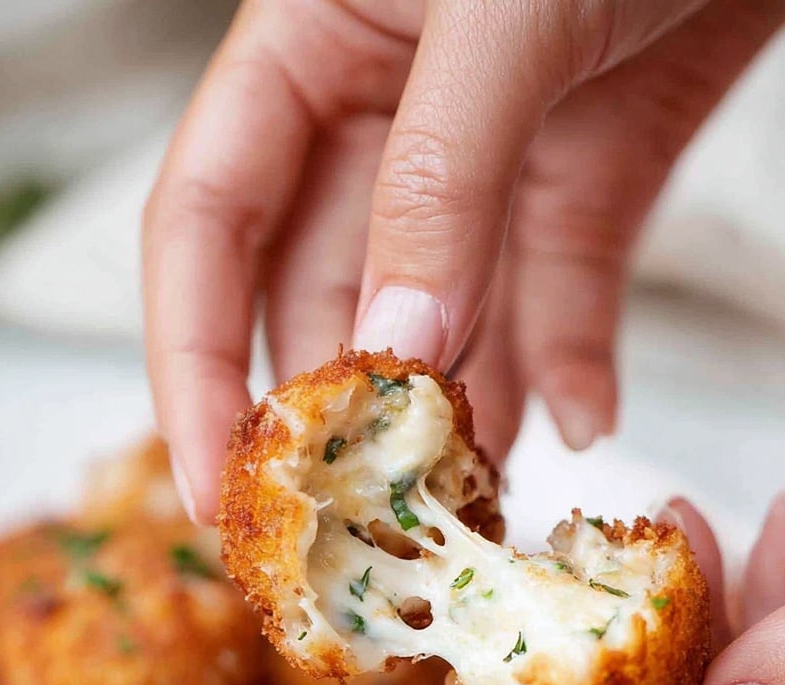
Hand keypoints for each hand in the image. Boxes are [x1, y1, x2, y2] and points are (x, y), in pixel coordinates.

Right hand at [143, 0, 784, 522]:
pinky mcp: (591, 172)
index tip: (216, 487)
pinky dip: (573, 365)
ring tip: (470, 511)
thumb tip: (397, 347)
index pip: (203, 228)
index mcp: (307, 43)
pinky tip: (584, 426)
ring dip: (455, 419)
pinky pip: (564, 293)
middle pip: (320, 296)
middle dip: (336, 420)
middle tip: (355, 532)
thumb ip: (438, 181)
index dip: (193, 365)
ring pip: (443, 318)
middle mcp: (384, 110)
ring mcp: (489, 152)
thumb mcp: (504, 10)